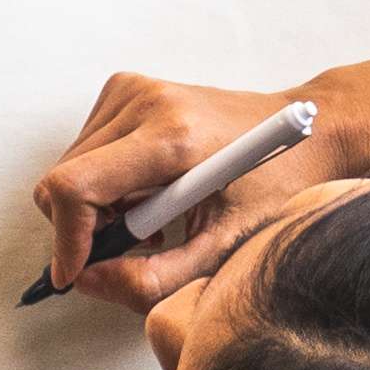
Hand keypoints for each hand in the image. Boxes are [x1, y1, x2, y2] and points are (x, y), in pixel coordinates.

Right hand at [29, 74, 364, 310]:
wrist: (307, 131)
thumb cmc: (277, 187)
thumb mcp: (224, 247)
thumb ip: (154, 278)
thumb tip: (88, 282)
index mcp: (171, 138)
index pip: (74, 186)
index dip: (66, 239)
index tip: (76, 273)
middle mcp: (144, 102)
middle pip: (61, 180)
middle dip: (86, 228)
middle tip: (139, 246)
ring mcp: (131, 89)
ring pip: (67, 168)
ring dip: (97, 207)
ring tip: (154, 218)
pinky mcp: (126, 87)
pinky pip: (83, 150)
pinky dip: (105, 182)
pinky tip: (150, 191)